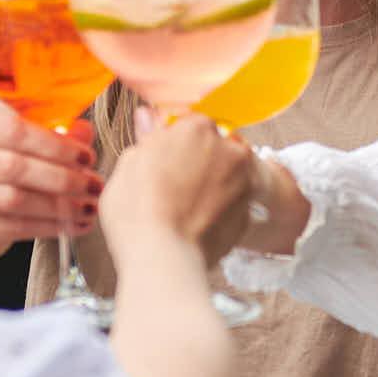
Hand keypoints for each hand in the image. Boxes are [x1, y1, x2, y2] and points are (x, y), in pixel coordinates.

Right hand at [0, 85, 102, 259]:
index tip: (86, 157)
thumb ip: (52, 136)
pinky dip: (48, 227)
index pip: (14, 130)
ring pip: (14, 199)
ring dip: (59, 205)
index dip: (55, 144)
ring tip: (88, 207)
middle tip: (94, 185)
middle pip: (15, 166)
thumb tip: (84, 130)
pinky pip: (12, 228)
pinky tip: (72, 226)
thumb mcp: (22, 149)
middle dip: (63, 177)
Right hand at [103, 116, 255, 266]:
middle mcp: (229, 150)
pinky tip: (195, 224)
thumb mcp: (129, 165)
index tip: (165, 158)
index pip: (191, 124)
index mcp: (197, 129)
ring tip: (184, 208)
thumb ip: (147, 137)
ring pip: (228, 175)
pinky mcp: (248, 214)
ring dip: (213, 185)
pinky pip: (232, 204)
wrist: (164, 259)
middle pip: (215, 147)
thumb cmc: (138, 212)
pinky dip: (219, 211)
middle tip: (174, 185)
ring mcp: (244, 183)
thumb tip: (148, 118)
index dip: (176, 143)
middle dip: (200, 161)